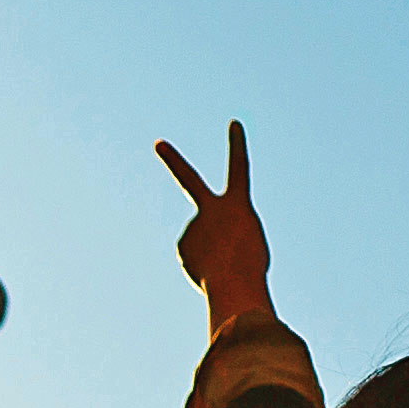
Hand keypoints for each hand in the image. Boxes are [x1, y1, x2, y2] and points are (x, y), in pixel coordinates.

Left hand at [157, 122, 273, 332]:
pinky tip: (211, 273)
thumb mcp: (249, 246)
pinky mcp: (182, 246)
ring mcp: (193, 225)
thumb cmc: (251, 267)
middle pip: (187, 178)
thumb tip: (202, 244)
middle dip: (172, 159)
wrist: (233, 284)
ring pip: (203, 240)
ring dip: (214, 255)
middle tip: (158, 144)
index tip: (233, 123)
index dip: (237, 145)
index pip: (239, 167)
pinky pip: (195, 256)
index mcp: (238, 203)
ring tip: (225, 266)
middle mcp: (210, 208)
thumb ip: (225, 236)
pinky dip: (203, 266)